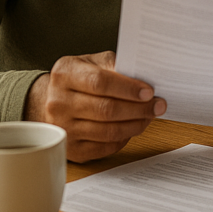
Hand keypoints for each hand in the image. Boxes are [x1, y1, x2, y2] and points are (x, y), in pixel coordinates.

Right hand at [24, 50, 165, 162]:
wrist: (54, 100)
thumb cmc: (80, 78)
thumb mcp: (93, 62)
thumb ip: (115, 65)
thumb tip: (143, 77)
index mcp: (65, 74)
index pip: (100, 82)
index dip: (128, 88)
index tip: (149, 92)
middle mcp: (58, 102)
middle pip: (106, 109)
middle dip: (139, 108)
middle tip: (158, 106)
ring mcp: (63, 128)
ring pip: (108, 131)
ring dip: (136, 124)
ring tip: (150, 116)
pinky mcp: (71, 149)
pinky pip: (105, 146)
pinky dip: (125, 138)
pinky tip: (133, 127)